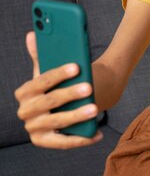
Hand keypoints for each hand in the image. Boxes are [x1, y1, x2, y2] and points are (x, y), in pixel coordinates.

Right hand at [14, 32, 101, 148]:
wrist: (64, 106)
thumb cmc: (58, 84)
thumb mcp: (49, 69)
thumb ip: (41, 54)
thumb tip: (32, 34)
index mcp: (24, 92)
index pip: (41, 81)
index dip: (58, 74)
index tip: (77, 66)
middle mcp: (25, 112)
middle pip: (50, 102)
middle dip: (70, 94)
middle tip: (89, 87)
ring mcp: (34, 128)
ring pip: (58, 122)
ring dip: (77, 116)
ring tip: (95, 108)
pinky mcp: (45, 141)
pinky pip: (64, 142)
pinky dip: (81, 139)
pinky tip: (98, 133)